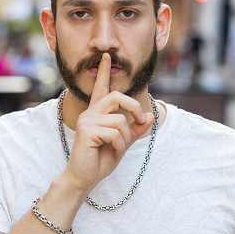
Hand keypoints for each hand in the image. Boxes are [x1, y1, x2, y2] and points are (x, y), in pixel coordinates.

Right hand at [62, 53, 153, 194]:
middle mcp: (90, 113)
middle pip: (117, 97)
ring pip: (120, 120)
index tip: (106, 56)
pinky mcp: (87, 131)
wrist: (84, 177)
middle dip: (133, 108)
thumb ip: (135, 130)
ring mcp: (87, 121)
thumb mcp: (122, 143)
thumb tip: (150, 116)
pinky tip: (113, 153)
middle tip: (140, 121)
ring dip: (126, 138)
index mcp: (97, 113)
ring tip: (118, 149)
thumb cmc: (100, 160)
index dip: (104, 72)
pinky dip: (120, 146)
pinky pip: (115, 133)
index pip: (101, 88)